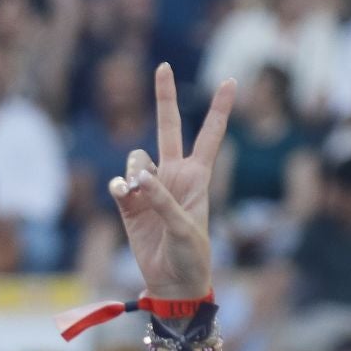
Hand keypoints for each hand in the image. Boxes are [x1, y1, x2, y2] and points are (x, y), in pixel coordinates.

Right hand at [110, 65, 234, 299]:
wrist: (172, 284)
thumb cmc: (192, 256)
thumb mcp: (185, 228)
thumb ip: (162, 200)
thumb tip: (138, 178)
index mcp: (198, 177)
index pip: (210, 135)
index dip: (219, 108)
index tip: (231, 80)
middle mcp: (173, 176)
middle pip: (168, 128)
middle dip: (165, 97)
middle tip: (163, 67)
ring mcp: (150, 189)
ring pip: (135, 160)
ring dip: (134, 170)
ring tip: (138, 192)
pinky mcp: (130, 205)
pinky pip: (119, 184)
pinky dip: (120, 187)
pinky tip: (124, 197)